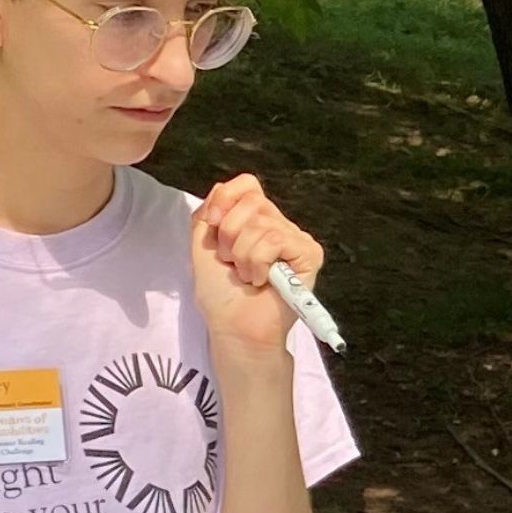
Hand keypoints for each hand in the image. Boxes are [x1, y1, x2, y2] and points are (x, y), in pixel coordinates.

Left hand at [190, 172, 322, 365]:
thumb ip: (208, 213)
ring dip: (243, 255)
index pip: (247, 185)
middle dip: (229, 235)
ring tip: (248, 276)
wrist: (234, 328)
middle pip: (251, 201)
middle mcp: (278, 225)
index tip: (213, 226)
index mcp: (254, 221)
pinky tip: (263, 280)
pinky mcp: (309, 254)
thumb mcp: (202, 246)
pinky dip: (258, 262)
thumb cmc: (221, 295)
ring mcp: (296, 239)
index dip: (225, 199)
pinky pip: (276, 239)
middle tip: (232, 263)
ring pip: (261, 224)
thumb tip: (222, 188)